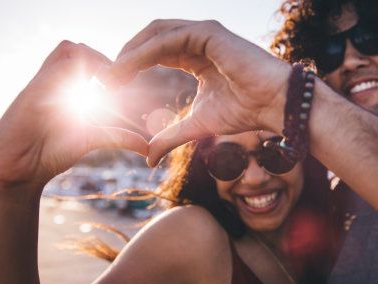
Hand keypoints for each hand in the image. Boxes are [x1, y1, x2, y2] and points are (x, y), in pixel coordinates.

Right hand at [0, 41, 148, 189]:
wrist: (18, 170)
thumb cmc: (50, 151)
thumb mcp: (91, 139)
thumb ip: (117, 137)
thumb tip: (147, 147)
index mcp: (66, 85)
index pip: (88, 57)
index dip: (108, 67)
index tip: (122, 89)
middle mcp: (53, 80)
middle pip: (79, 48)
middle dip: (103, 63)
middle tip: (117, 87)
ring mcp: (41, 84)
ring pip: (68, 50)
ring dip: (92, 64)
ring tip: (106, 90)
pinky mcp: (32, 94)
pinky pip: (56, 71)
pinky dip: (75, 78)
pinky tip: (88, 99)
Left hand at [100, 20, 291, 165]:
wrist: (275, 106)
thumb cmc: (245, 112)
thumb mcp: (197, 125)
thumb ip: (171, 136)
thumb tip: (147, 158)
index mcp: (196, 56)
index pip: (155, 53)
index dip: (130, 67)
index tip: (108, 86)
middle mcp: (198, 39)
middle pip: (149, 39)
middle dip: (124, 57)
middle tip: (102, 79)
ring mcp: (204, 32)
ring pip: (155, 35)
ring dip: (129, 54)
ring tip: (110, 75)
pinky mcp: (209, 32)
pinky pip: (168, 39)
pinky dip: (145, 52)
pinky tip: (128, 68)